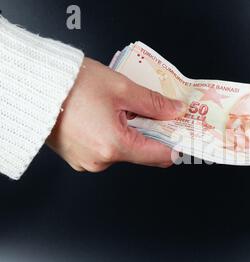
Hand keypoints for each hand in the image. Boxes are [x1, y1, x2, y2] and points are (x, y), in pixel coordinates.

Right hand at [47, 58, 185, 171]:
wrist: (34, 86)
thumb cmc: (71, 85)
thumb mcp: (122, 88)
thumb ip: (154, 103)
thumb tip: (176, 110)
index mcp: (115, 146)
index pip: (160, 155)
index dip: (177, 144)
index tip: (186, 136)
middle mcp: (101, 161)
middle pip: (142, 153)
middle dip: (154, 135)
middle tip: (160, 114)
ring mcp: (87, 161)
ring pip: (123, 151)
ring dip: (131, 133)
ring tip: (126, 110)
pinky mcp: (77, 157)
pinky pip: (105, 150)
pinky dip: (113, 136)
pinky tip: (109, 117)